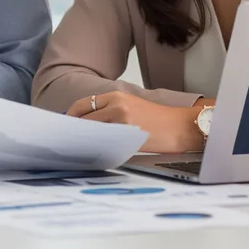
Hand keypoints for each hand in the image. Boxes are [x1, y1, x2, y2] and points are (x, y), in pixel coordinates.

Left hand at [66, 92, 204, 153]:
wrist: (180, 127)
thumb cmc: (157, 119)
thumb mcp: (131, 106)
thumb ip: (109, 111)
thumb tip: (85, 124)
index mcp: (116, 96)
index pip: (83, 104)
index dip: (72, 116)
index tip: (67, 125)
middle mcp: (116, 106)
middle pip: (83, 119)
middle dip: (76, 130)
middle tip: (70, 140)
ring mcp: (121, 122)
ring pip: (92, 132)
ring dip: (85, 140)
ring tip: (82, 147)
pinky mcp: (127, 137)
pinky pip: (104, 143)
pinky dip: (97, 147)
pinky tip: (96, 152)